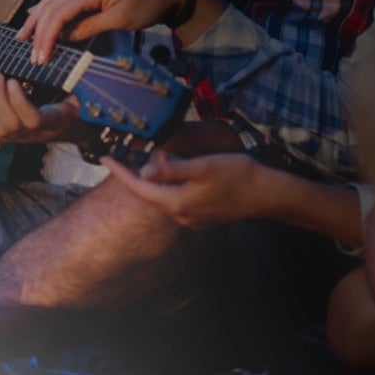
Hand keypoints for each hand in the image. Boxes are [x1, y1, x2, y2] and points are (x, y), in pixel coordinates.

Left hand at [0, 75, 82, 144]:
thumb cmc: (64, 108)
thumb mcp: (75, 99)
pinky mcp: (4, 140)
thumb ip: (76, 90)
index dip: (19, 102)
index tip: (13, 80)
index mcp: (50, 124)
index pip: (32, 119)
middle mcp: (31, 136)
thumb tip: (81, 73)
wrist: (57, 129)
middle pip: (10, 122)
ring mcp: (16, 140)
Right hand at [18, 0, 188, 63]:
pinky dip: (46, 10)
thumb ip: (89, 27)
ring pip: (51, 1)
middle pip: (50, 8)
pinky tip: (36, 14)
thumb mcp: (120, 19)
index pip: (58, 15)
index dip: (45, 38)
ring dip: (36, 19)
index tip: (40, 59)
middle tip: (30, 55)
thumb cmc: (148, 4)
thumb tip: (65, 37)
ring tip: (22, 37)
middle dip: (37, 33)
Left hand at [99, 149, 269, 229]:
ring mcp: (192, 219)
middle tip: (126, 155)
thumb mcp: (202, 167)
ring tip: (159, 157)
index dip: (120, 172)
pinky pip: (180, 199)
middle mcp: (181, 216)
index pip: (139, 187)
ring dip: (159, 178)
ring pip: (166, 196)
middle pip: (150, 193)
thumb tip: (143, 172)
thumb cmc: (238, 176)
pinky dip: (174, 185)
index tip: (104, 158)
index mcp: (176, 203)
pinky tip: (181, 169)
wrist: (271, 195)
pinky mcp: (203, 216)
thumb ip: (171, 170)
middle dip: (138, 174)